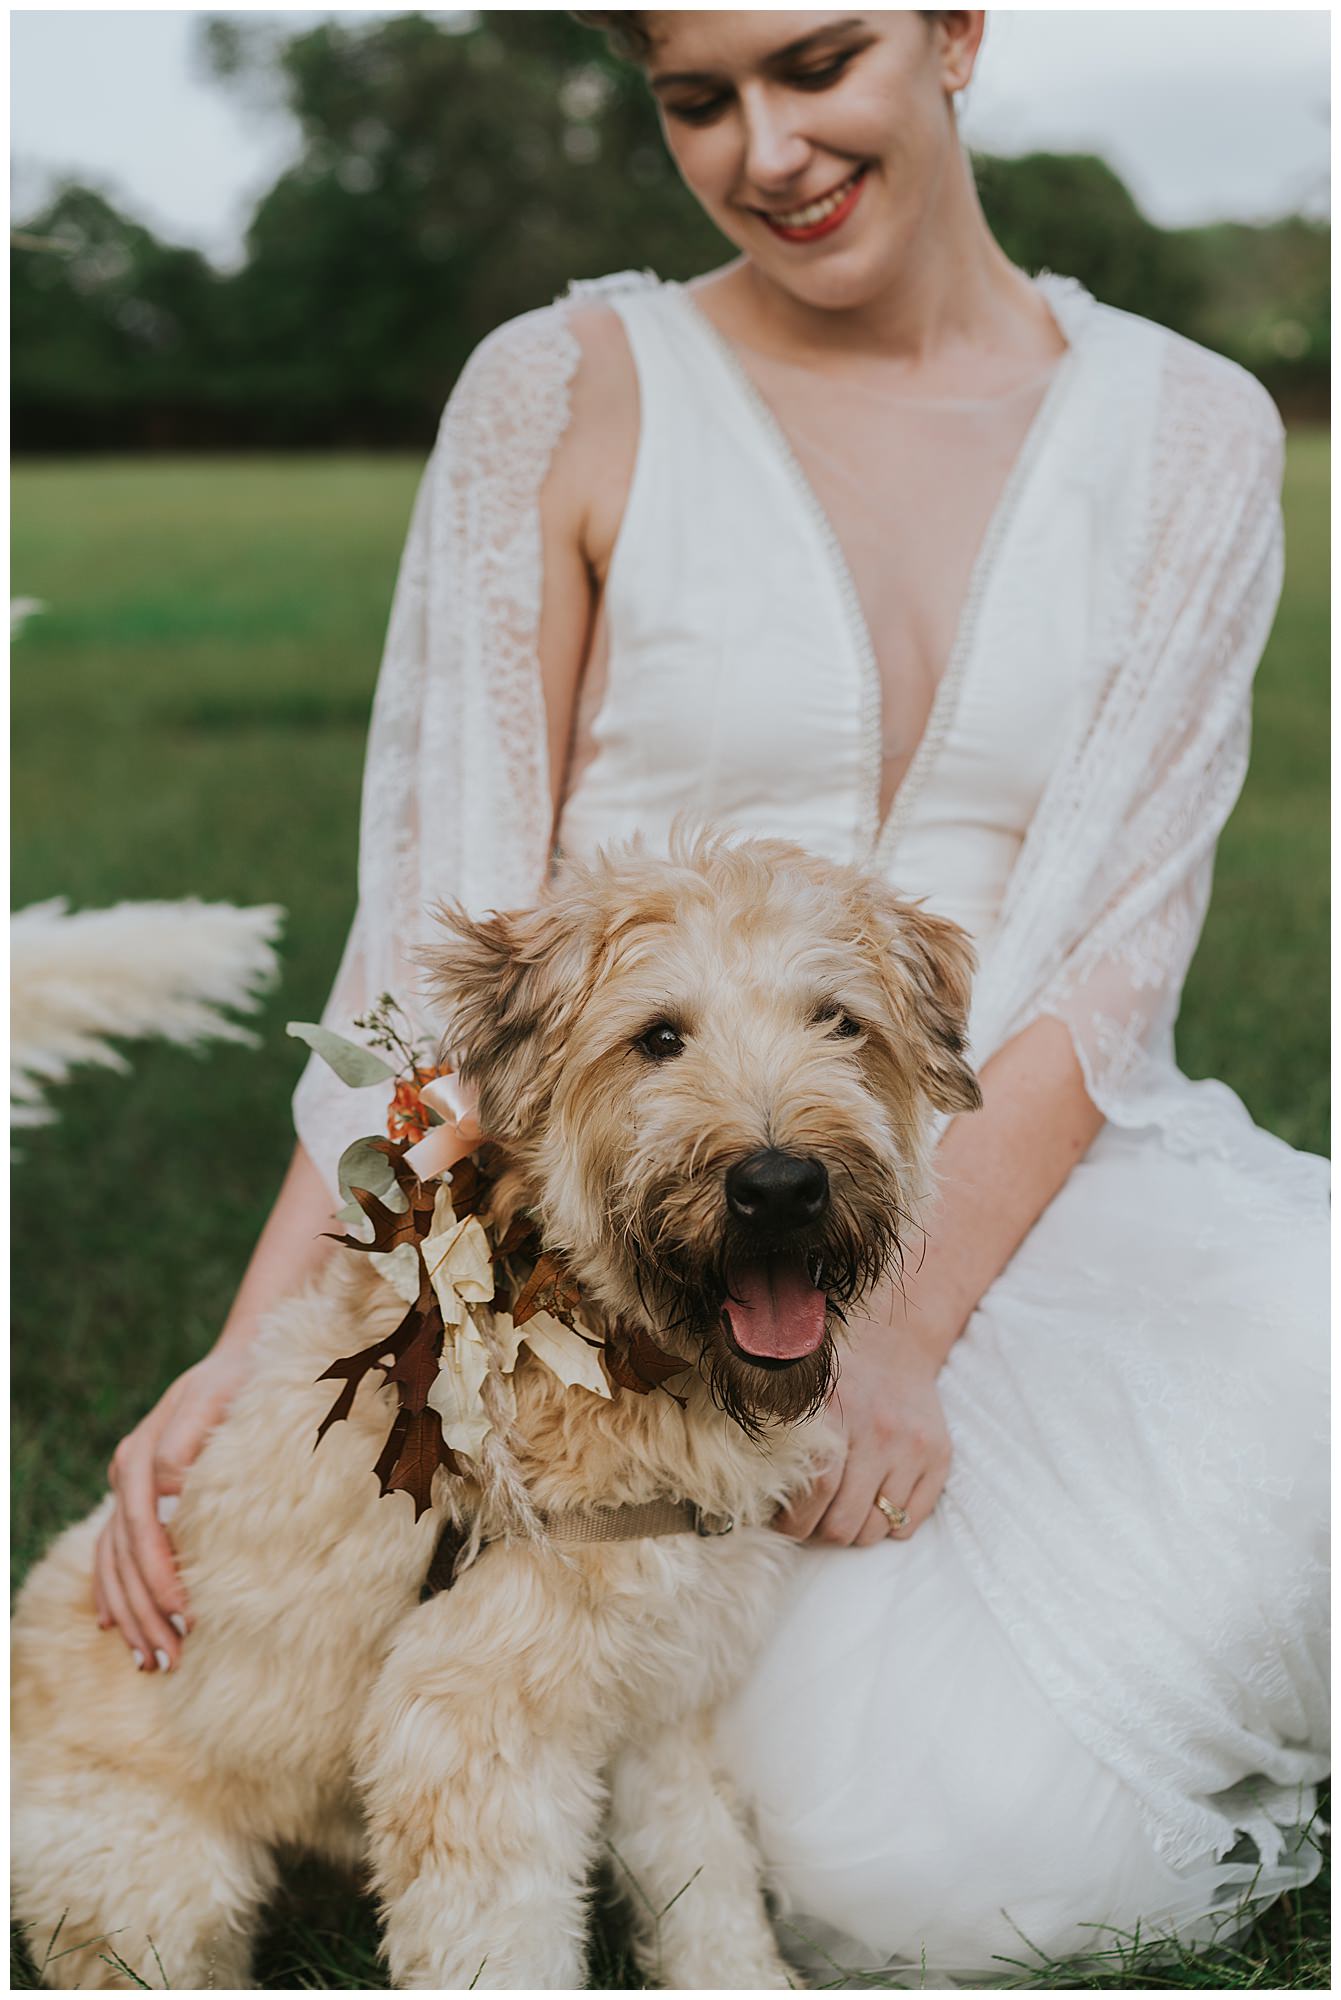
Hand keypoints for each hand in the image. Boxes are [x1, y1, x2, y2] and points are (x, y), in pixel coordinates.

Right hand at [93, 1344, 254, 1669]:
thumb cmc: (239, 1380)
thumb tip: (166, 1487)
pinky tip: (114, 1625)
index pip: (144, 1532)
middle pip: (124, 1557)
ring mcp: (126, 1485)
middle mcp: (126, 1473)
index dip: (161, 1577)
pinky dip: (110, 1591)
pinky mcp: (136, 1494)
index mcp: (141, 1454)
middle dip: (145, 1611)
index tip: (187, 1615)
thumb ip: (187, 1439)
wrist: (240, 1357)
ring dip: (129, 1614)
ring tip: (149, 1659)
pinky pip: (111, 1552)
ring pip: (113, 1562)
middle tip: (170, 1658)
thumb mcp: (218, 1397)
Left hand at [774, 1318, 951, 1546]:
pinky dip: (888, 1525)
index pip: (815, 1491)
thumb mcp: (805, 1393)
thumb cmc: (839, 1377)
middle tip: (809, 1524)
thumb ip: (783, 1437)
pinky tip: (872, 1504)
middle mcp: (880, 1432)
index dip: (794, 1521)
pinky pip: (910, 1522)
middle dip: (821, 1533)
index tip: (782, 1523)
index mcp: (837, 1412)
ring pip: (877, 1528)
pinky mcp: (939, 1458)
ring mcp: (913, 1447)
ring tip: (840, 1513)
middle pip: (844, 1522)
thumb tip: (755, 1496)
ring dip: (854, 1531)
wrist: (896, 1344)